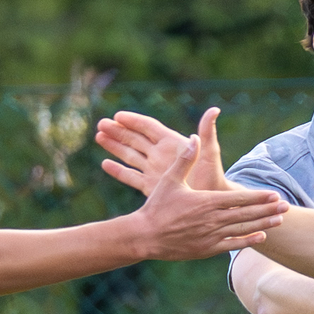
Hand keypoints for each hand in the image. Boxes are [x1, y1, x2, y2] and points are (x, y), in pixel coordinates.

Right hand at [98, 107, 231, 195]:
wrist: (211, 203)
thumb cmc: (213, 177)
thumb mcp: (209, 154)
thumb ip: (206, 134)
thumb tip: (214, 110)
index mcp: (172, 143)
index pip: (149, 127)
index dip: (134, 121)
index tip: (118, 115)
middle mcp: (160, 154)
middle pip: (135, 138)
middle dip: (118, 131)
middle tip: (101, 124)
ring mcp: (154, 170)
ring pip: (130, 154)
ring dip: (115, 146)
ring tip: (98, 136)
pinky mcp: (151, 186)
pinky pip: (131, 176)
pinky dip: (118, 170)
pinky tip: (105, 164)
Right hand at [134, 135, 286, 258]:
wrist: (145, 236)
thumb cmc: (157, 206)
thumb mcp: (170, 180)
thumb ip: (185, 159)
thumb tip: (195, 138)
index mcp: (206, 202)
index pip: (238, 199)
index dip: (258, 197)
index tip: (274, 194)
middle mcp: (212, 220)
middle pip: (246, 214)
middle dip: (267, 210)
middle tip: (286, 206)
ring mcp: (210, 236)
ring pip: (242, 230)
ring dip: (263, 224)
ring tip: (279, 220)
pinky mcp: (206, 249)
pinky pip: (231, 245)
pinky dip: (247, 241)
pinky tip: (261, 237)